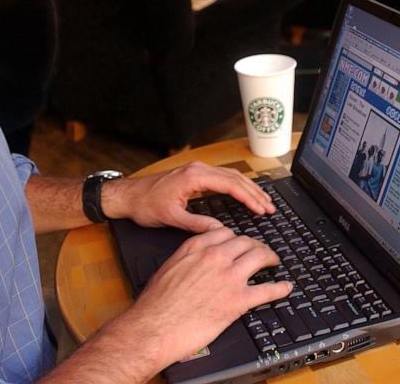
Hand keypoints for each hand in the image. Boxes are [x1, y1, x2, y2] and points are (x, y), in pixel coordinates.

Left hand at [102, 161, 274, 232]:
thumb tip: (220, 229)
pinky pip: (222, 178)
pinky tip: (245, 195)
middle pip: (235, 179)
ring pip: (230, 176)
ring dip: (248, 189)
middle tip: (270, 208)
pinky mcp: (195, 175)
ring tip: (264, 202)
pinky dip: (237, 186)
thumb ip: (197, 224)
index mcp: (194, 177)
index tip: (261, 209)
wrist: (129, 196)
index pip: (230, 185)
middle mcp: (198, 170)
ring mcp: (197, 170)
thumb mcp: (172, 218)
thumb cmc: (146, 205)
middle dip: (254, 193)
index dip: (248, 198)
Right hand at [123, 227, 291, 366]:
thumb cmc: (157, 303)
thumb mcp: (169, 268)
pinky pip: (267, 290)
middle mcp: (215, 257)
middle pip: (246, 242)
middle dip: (257, 245)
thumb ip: (187, 258)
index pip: (226, 233)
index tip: (240, 242)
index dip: (237, 237)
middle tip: (261, 251)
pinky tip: (285, 287)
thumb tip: (195, 261)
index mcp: (197, 248)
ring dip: (271, 258)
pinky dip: (280, 288)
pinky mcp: (238, 300)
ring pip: (260, 257)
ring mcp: (229, 277)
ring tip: (274, 262)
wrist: (155, 326)